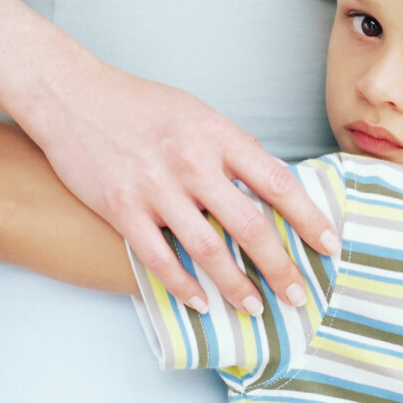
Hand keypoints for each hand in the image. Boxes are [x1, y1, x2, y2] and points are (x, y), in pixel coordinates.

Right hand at [18, 66, 338, 314]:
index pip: (279, 184)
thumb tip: (269, 187)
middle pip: (251, 226)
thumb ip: (233, 150)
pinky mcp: (122, 209)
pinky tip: (201, 303)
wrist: (73, 94)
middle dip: (281, 266)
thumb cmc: (141, 104)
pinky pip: (159, 259)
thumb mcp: (199, 113)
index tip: (329, 244)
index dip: (309, 219)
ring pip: (209, 250)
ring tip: (255, 308)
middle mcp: (193, 163)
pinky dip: (183, 286)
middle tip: (297, 294)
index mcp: (219, 136)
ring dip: (236, 285)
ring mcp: (156, 188)